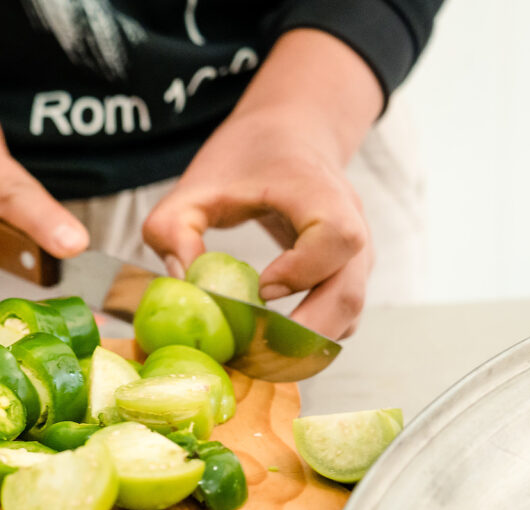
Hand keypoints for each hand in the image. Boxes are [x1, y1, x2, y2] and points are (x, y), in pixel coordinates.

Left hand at [143, 29, 383, 339]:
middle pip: (349, 293)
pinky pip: (341, 316)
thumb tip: (180, 282)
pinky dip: (312, 338)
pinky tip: (269, 343)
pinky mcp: (348, 272)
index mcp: (318, 192)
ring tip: (256, 355)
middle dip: (302, 334)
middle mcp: (352, 224)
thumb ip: (173, 227)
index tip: (259, 287)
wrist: (292, 134)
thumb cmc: (247, 157)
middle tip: (252, 352)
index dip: (301, 271)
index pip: (336, 238)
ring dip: (307, 343)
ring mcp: (356, 253)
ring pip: (350, 313)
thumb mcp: (196, 182)